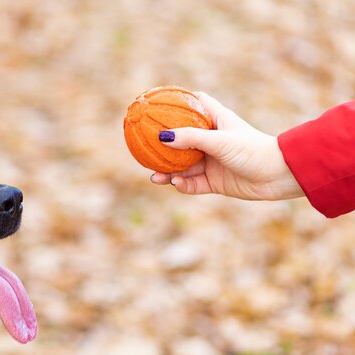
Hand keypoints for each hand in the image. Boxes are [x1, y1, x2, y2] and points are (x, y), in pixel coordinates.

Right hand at [150, 92, 303, 200]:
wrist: (278, 176)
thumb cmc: (253, 150)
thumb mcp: (220, 141)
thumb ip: (191, 138)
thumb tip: (162, 137)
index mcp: (216, 121)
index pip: (196, 104)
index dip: (179, 101)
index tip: (158, 101)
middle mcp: (212, 141)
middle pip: (181, 140)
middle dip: (163, 146)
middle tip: (144, 149)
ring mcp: (212, 162)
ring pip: (183, 166)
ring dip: (168, 171)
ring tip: (154, 176)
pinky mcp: (215, 182)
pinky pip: (192, 184)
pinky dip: (182, 185)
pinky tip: (175, 184)